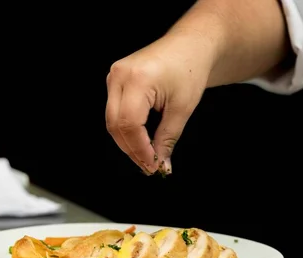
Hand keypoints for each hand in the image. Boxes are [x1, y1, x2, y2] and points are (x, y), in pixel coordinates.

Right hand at [105, 32, 213, 174]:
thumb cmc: (190, 68)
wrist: (189, 45)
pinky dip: (127, 130)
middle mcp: (120, 75)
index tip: (153, 166)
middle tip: (151, 167)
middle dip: (132, 150)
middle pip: (115, 125)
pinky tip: (142, 142)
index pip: (129, 124)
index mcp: (137, 78)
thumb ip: (167, 139)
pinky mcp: (115, 80)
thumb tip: (159, 165)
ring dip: (128, 143)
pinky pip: (115, 112)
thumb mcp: (182, 109)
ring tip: (148, 157)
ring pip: (112, 121)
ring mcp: (114, 76)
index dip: (140, 150)